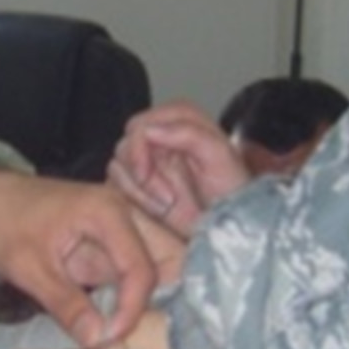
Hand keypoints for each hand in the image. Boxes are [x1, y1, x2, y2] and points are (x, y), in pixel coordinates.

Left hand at [0, 160, 156, 344]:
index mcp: (108, 213)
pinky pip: (130, 272)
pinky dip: (127, 298)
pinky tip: (115, 323)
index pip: (142, 269)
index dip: (132, 310)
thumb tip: (99, 340)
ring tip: (127, 333)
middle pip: (165, 264)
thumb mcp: (27, 267)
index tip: (110, 339)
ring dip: (144, 301)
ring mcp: (117, 229)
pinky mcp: (105, 244)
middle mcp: (123, 216)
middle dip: (157, 302)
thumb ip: (67, 304)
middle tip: (134, 337)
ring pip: (152, 269)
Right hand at [107, 101, 251, 231]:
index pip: (141, 124)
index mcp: (180, 122)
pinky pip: (117, 187)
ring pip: (118, 167)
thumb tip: (150, 129)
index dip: (138, 147)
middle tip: (164, 197)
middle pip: (125, 145)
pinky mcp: (139, 185)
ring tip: (168, 205)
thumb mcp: (219, 156)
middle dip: (140, 173)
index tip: (146, 172)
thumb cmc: (231, 193)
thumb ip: (189, 134)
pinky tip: (158, 210)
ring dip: (140, 191)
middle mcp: (161, 138)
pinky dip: (134, 201)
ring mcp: (148, 162)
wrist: (227, 227)